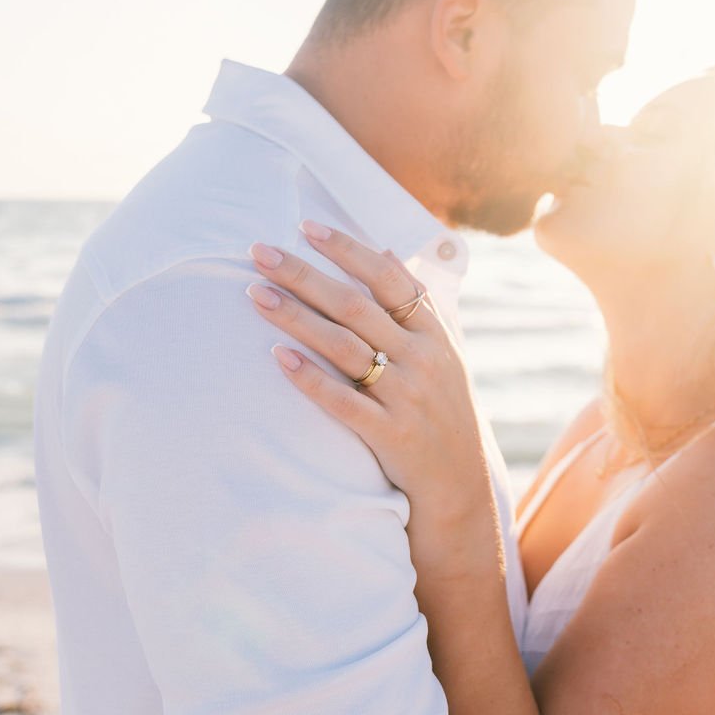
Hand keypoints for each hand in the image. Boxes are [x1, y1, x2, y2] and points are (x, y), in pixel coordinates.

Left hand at [245, 221, 486, 510]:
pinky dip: (311, 379)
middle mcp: (422, 359)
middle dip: (304, 275)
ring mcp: (406, 397)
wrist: (458, 487)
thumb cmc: (440, 413)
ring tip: (255, 294)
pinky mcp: (390, 435)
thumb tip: (387, 251)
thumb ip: (415, 306)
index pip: (388, 278)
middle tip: (260, 252)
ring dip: (296, 317)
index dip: (347, 250)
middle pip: (355, 306)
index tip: (306, 227)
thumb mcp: (442, 354)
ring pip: (344, 347)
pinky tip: (278, 357)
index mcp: (433, 334)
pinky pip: (344, 402)